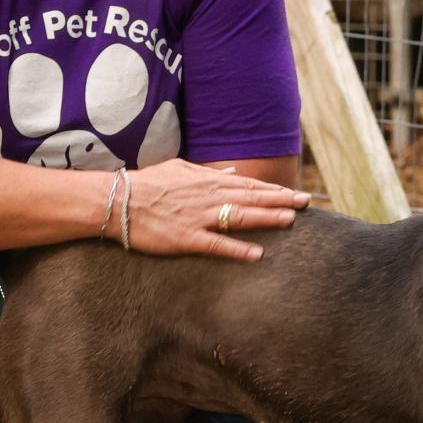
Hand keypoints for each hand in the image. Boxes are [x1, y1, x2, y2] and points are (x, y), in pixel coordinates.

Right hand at [114, 159, 309, 261]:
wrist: (116, 201)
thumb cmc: (147, 185)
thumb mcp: (179, 169)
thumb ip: (207, 172)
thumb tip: (231, 173)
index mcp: (206, 181)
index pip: (249, 185)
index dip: (274, 190)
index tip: (296, 193)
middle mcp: (207, 197)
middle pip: (251, 199)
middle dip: (280, 201)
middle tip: (306, 203)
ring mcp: (198, 217)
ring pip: (239, 217)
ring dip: (266, 219)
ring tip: (290, 221)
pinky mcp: (186, 238)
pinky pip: (216, 245)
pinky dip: (237, 249)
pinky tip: (257, 254)